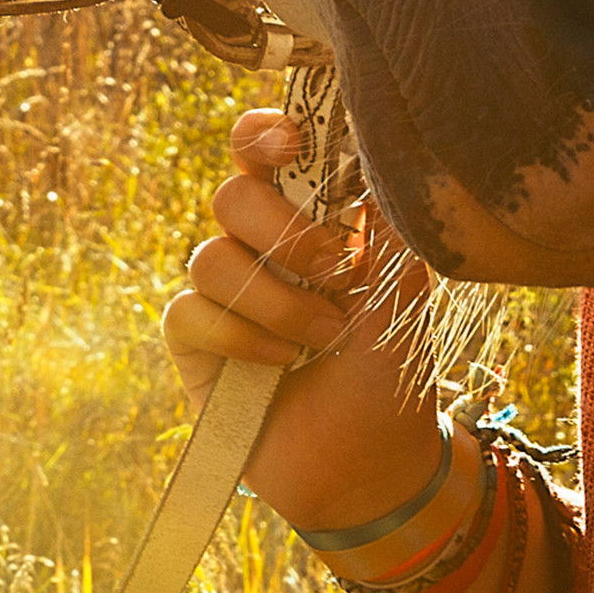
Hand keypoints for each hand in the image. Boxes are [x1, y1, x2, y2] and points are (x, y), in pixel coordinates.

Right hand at [160, 108, 448, 531]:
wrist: (371, 459)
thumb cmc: (390, 364)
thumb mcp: (404, 280)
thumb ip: (383, 211)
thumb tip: (368, 146)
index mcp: (304, 215)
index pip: (262, 149)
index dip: (263, 133)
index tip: (290, 144)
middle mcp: (256, 245)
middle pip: (231, 195)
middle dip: (282, 230)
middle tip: (334, 270)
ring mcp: (221, 293)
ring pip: (210, 258)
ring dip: (276, 301)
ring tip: (324, 337)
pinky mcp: (193, 343)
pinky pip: (189, 313)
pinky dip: (241, 338)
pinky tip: (279, 365)